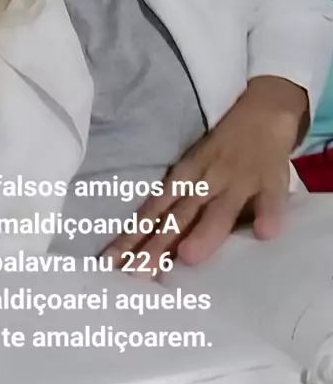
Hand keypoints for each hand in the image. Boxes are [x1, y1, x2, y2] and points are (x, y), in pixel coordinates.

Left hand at [103, 76, 308, 269]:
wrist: (263, 110)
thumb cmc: (222, 149)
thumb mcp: (194, 167)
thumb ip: (177, 202)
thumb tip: (143, 243)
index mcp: (185, 176)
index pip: (154, 208)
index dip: (133, 235)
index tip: (112, 262)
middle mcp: (208, 179)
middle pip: (180, 216)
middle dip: (158, 245)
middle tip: (138, 273)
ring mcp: (240, 180)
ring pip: (220, 210)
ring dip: (205, 232)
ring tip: (189, 257)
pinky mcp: (272, 180)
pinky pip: (271, 199)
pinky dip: (268, 214)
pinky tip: (263, 233)